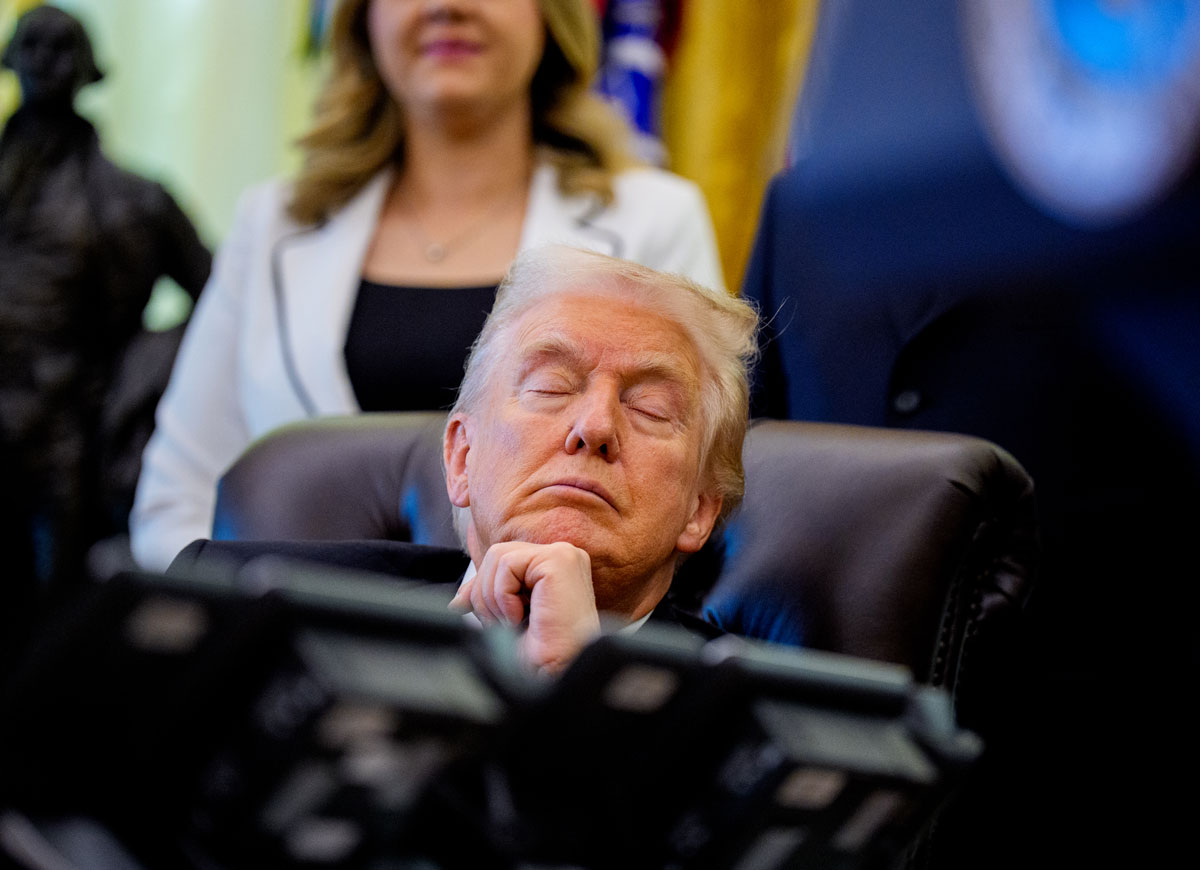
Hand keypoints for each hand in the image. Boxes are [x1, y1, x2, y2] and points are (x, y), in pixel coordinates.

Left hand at [450, 541, 601, 674]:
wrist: (561, 674)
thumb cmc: (544, 656)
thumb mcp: (506, 621)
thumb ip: (487, 599)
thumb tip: (458, 601)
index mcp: (554, 567)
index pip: (503, 559)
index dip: (481, 585)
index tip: (465, 609)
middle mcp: (563, 557)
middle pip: (497, 554)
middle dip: (485, 593)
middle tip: (500, 624)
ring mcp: (564, 556)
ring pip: (499, 556)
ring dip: (494, 597)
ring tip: (512, 622)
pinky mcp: (559, 561)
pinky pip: (508, 564)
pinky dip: (503, 595)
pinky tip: (520, 616)